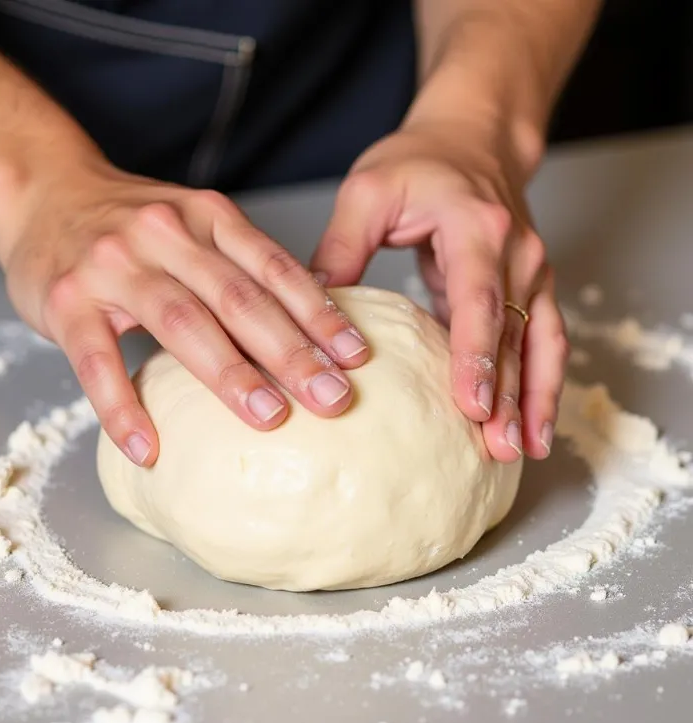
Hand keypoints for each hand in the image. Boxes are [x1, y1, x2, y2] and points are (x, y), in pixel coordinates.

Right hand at [0, 158, 368, 465]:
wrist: (41, 189)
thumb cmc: (130, 223)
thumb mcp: (192, 224)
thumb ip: (239, 264)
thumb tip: (309, 319)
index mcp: (207, 217)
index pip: (274, 269)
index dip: (319, 313)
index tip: (356, 357)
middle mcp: (166, 234)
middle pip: (239, 299)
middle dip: (291, 352)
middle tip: (332, 399)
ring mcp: (114, 266)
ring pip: (181, 322)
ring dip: (229, 374)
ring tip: (269, 417)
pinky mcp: (66, 301)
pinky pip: (96, 361)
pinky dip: (123, 408)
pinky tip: (148, 447)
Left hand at [311, 119, 567, 462]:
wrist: (474, 139)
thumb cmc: (419, 163)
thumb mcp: (367, 192)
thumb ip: (341, 248)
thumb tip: (311, 314)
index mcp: (476, 228)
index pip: (479, 299)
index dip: (476, 354)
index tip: (471, 403)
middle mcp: (516, 253)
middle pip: (516, 334)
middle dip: (509, 395)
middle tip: (494, 447)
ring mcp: (532, 272)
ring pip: (542, 345)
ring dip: (534, 400)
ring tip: (521, 450)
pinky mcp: (531, 289)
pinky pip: (545, 343)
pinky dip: (542, 386)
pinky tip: (531, 427)